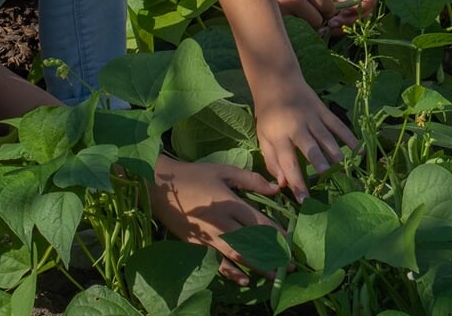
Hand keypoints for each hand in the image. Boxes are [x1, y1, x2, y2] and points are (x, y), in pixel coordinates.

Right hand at [150, 156, 284, 285]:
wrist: (160, 187)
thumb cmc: (194, 175)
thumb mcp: (224, 171)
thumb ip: (251, 179)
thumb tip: (275, 189)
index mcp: (231, 203)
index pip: (261, 223)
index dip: (278, 235)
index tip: (292, 244)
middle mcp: (222, 224)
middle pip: (254, 244)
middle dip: (273, 256)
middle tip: (290, 267)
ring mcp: (209, 237)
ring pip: (238, 257)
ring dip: (258, 267)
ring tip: (274, 276)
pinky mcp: (197, 246)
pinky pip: (216, 263)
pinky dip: (231, 273)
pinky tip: (244, 280)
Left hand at [251, 74, 357, 201]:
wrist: (277, 82)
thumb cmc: (269, 115)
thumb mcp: (263, 137)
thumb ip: (272, 161)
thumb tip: (283, 184)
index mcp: (279, 136)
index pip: (288, 162)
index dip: (296, 182)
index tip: (304, 200)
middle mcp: (297, 127)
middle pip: (310, 147)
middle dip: (319, 163)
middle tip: (326, 177)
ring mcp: (312, 118)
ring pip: (327, 137)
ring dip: (335, 153)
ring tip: (343, 168)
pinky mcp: (323, 111)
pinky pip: (338, 125)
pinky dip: (350, 137)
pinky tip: (359, 151)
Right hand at [262, 0, 341, 30]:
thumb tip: (327, 12)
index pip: (328, 6)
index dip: (326, 11)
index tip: (322, 11)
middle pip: (317, 20)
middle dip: (314, 20)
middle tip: (305, 16)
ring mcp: (282, 11)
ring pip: (302, 28)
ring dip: (300, 26)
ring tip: (290, 16)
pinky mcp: (269, 20)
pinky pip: (287, 31)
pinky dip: (286, 28)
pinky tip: (279, 19)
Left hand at [308, 0, 376, 31]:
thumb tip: (340, 11)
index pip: (369, 2)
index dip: (358, 10)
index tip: (343, 14)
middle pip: (363, 15)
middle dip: (348, 22)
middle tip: (332, 24)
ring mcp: (356, 6)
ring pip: (354, 22)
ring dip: (341, 28)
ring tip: (326, 30)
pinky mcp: (347, 12)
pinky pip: (344, 22)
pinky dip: (335, 27)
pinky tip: (324, 30)